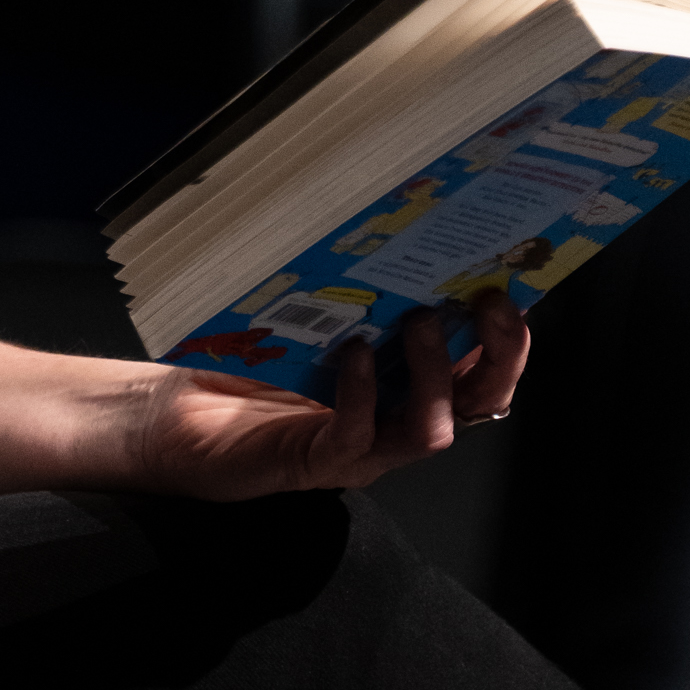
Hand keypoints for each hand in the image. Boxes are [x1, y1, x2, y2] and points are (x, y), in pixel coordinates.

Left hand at [128, 293, 531, 498]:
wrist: (180, 415)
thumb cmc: (252, 362)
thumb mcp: (319, 317)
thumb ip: (363, 291)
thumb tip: (401, 225)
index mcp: (408, 386)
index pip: (482, 372)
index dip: (508, 340)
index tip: (510, 288)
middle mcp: (396, 421)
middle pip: (477, 405)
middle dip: (496, 358)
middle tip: (487, 307)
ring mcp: (362, 449)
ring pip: (429, 429)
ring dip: (434, 375)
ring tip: (422, 323)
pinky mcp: (317, 463)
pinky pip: (356, 437)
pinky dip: (362, 395)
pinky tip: (356, 355)